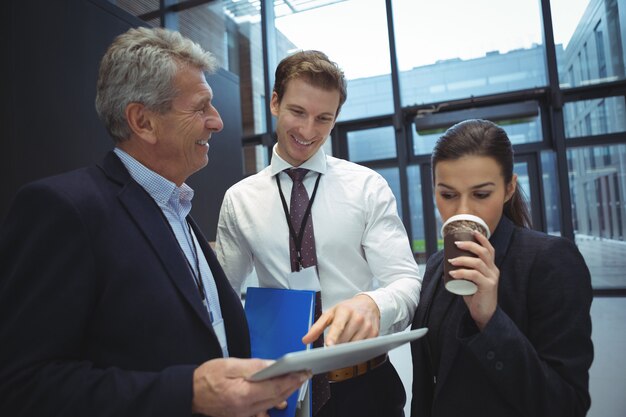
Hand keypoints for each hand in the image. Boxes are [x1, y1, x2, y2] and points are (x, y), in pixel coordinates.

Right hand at [191, 358, 309, 416]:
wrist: (189, 393)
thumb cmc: (205, 378)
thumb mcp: (229, 364)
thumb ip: (253, 366)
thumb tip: (273, 365)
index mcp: (242, 394)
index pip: (274, 388)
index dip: (291, 379)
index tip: (302, 372)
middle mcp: (245, 409)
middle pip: (276, 398)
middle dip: (292, 385)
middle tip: (304, 374)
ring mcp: (243, 414)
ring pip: (271, 405)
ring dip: (285, 393)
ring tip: (294, 382)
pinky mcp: (241, 415)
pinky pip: (261, 411)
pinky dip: (272, 403)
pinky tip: (279, 399)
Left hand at [302, 294, 379, 345]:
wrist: (369, 304)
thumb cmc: (348, 309)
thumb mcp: (331, 313)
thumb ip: (317, 327)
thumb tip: (305, 340)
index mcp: (345, 311)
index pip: (338, 326)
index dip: (333, 337)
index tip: (329, 346)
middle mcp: (358, 318)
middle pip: (345, 339)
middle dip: (337, 346)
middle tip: (331, 348)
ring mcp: (367, 327)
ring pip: (354, 346)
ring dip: (346, 349)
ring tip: (342, 344)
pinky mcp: (374, 334)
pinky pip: (363, 348)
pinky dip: (356, 350)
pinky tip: (352, 345)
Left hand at [447, 230, 498, 329]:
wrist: (485, 314)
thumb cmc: (476, 297)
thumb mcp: (471, 281)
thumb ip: (465, 272)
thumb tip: (448, 262)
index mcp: (491, 267)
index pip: (489, 249)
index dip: (482, 239)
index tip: (471, 231)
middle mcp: (494, 270)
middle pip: (484, 252)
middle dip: (470, 245)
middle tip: (456, 244)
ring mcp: (492, 278)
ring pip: (478, 263)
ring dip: (462, 259)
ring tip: (451, 260)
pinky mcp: (488, 286)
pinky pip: (474, 275)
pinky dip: (462, 272)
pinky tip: (453, 273)